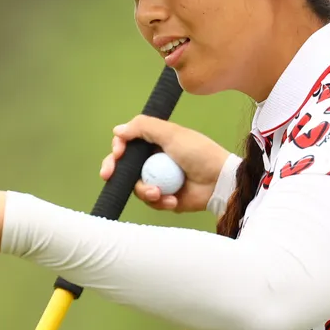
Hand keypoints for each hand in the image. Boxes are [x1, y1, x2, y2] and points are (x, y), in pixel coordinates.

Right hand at [100, 115, 232, 212]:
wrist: (220, 181)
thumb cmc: (199, 153)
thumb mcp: (171, 134)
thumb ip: (143, 127)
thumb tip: (117, 130)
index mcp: (155, 143)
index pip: (127, 145)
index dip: (118, 150)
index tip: (117, 155)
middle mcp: (154, 161)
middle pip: (125, 168)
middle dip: (116, 173)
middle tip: (109, 176)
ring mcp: (159, 180)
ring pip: (136, 187)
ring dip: (145, 191)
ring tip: (159, 193)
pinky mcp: (166, 198)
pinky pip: (152, 202)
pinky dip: (160, 201)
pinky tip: (173, 200)